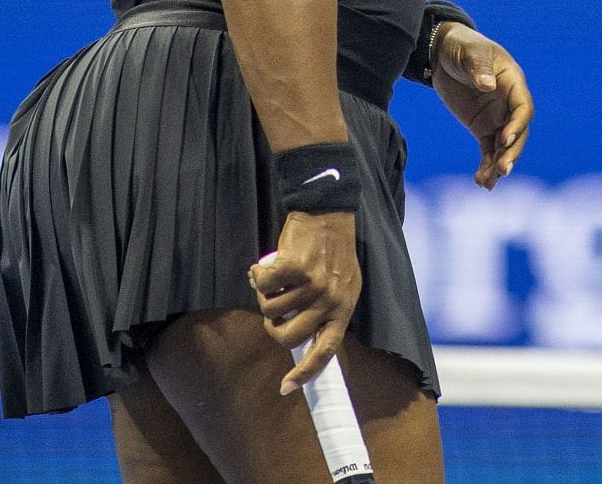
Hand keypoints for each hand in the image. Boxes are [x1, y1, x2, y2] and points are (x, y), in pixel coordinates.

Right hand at [249, 210, 360, 394]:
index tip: (285, 389)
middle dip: (272, 326)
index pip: (325, 351)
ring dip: (264, 294)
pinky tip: (265, 266)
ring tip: (275, 277)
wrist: (329, 212)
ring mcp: (314, 285)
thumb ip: (324, 307)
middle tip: (272, 307)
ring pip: (270, 309)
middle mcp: (331, 301)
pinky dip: (258, 275)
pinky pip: (263, 284)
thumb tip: (294, 330)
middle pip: (288, 336)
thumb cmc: (331, 248)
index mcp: (343, 309)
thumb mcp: (341, 283)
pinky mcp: (296, 268)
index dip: (304, 373)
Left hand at [429, 23, 532, 188]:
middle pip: (518, 132)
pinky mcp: (482, 127)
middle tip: (502, 170)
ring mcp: (497, 117)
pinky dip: (486, 165)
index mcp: (512, 83)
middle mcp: (508, 103)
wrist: (443, 52)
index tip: (505, 139)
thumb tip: (488, 86)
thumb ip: (478, 69)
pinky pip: (488, 150)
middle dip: (511, 152)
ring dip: (498, 165)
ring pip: (504, 146)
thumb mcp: (469, 53)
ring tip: (488, 183)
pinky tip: (481, 182)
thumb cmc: (462, 47)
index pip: (523, 108)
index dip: (517, 125)